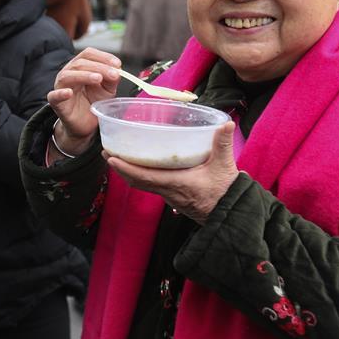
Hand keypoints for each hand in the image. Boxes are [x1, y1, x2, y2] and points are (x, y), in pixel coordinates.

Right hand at [48, 47, 120, 155]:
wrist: (86, 124)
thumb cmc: (93, 103)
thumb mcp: (107, 89)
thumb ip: (112, 78)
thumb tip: (117, 69)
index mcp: (80, 67)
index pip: (88, 54)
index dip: (103, 56)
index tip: (117, 64)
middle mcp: (68, 73)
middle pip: (80, 63)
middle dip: (99, 67)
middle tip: (114, 74)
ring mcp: (61, 87)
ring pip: (67, 75)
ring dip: (84, 75)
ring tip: (98, 79)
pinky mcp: (56, 102)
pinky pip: (54, 96)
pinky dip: (60, 93)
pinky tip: (69, 93)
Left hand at [105, 122, 239, 224]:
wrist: (230, 215)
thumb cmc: (225, 192)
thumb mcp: (224, 166)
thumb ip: (223, 144)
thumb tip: (226, 124)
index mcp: (175, 183)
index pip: (143, 176)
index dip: (125, 168)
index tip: (111, 158)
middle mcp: (167, 190)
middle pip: (135, 180)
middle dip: (120, 167)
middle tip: (107, 153)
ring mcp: (168, 195)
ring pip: (141, 183)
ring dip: (127, 172)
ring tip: (117, 157)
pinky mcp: (171, 196)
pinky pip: (149, 185)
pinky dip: (139, 176)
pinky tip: (139, 166)